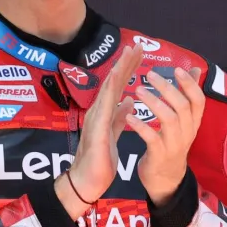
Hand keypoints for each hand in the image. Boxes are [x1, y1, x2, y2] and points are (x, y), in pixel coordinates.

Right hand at [55, 45, 142, 219]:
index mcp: (106, 112)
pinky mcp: (97, 128)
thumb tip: (129, 100)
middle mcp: (99, 111)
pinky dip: (111, 89)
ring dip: (119, 69)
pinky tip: (117, 76)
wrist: (87, 181)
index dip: (129, 69)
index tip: (140, 54)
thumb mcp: (114, 133)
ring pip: (109, 89)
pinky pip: (104, 106)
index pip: (119, 86)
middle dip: (126, 63)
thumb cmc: (99, 161)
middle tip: (138, 45)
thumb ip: (120, 116)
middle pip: (114, 82)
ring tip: (129, 53)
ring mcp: (96, 117)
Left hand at [126, 67, 204, 206]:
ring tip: (137, 90)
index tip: (176, 69)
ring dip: (153, 102)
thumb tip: (196, 69)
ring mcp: (174, 145)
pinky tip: (129, 116)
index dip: (189, 84)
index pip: (198, 100)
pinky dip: (140, 125)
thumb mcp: (184, 120)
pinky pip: (151, 138)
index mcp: (194, 122)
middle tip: (150, 74)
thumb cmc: (172, 142)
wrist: (166, 179)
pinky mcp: (159, 155)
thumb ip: (187, 95)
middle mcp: (187, 132)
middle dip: (166, 88)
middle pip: (182, 106)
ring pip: (168, 119)